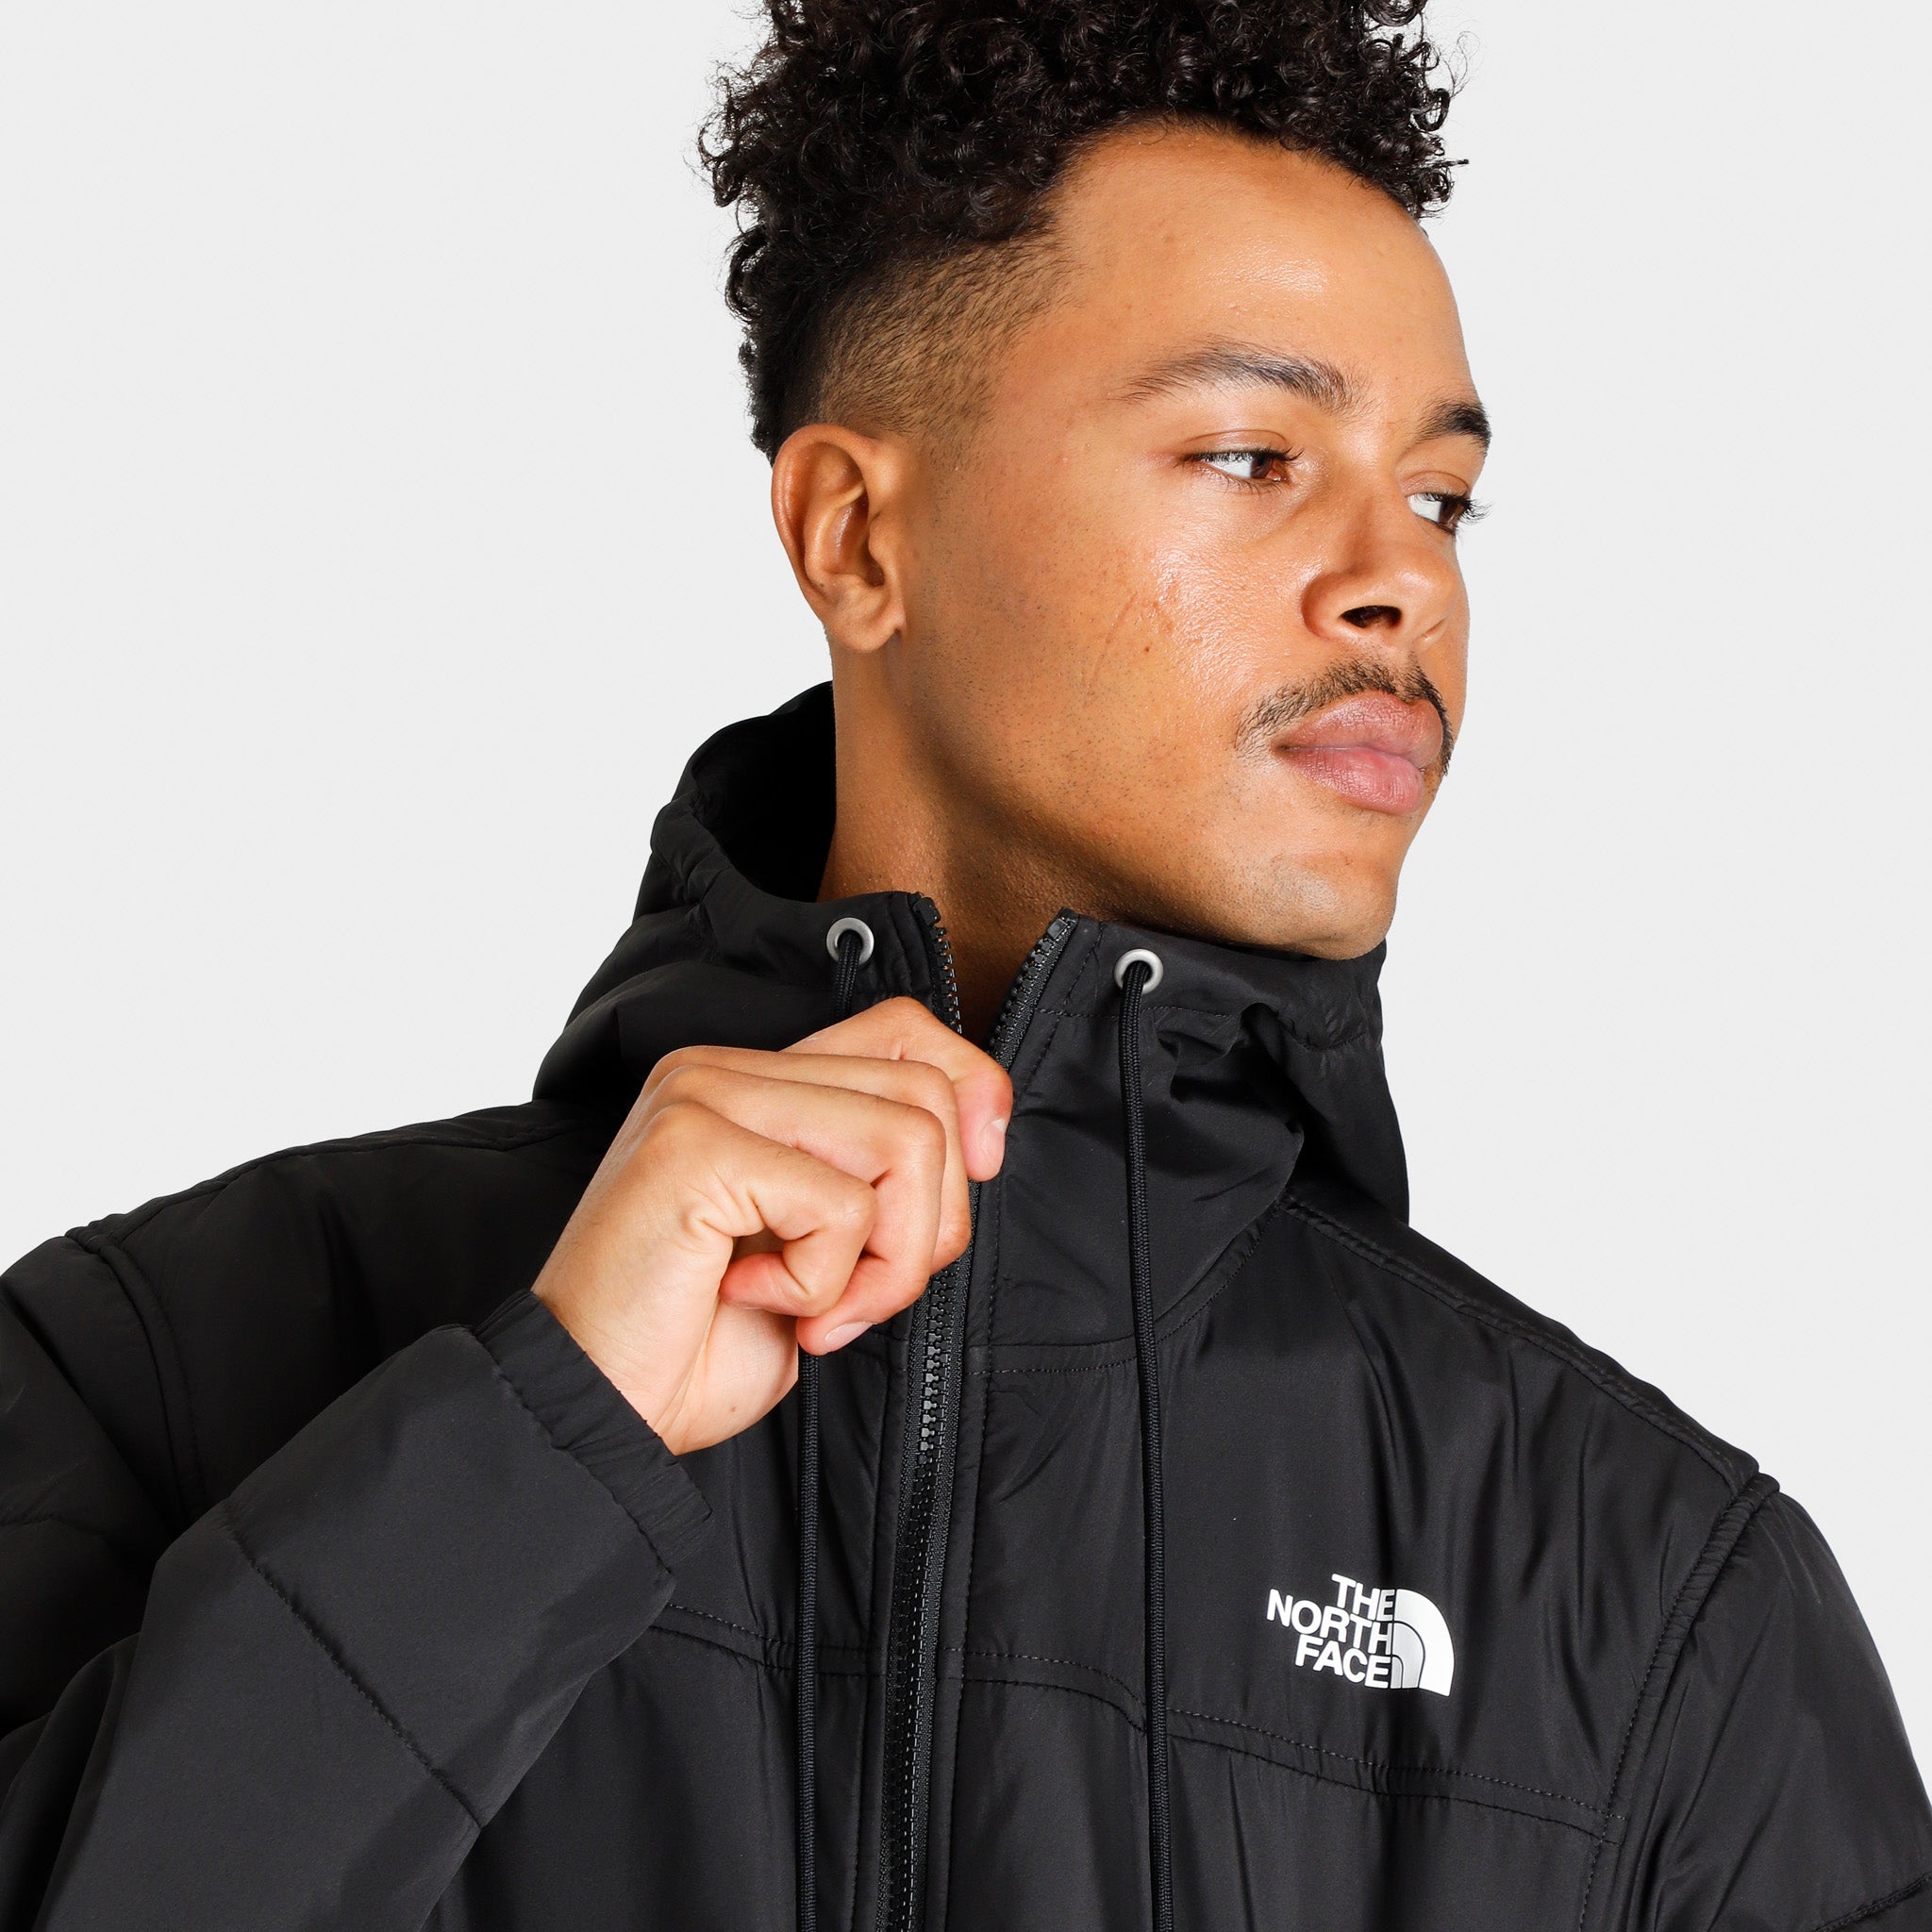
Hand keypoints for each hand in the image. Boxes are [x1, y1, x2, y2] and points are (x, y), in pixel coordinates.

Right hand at [532, 998, 1011, 1454]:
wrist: (594, 1412)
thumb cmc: (697, 1345)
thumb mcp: (820, 1248)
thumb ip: (876, 1177)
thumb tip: (983, 1134)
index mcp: (752, 1080)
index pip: (904, 1028)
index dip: (972, 1091)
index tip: (978, 1173)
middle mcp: (723, 1069)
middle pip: (925, 1096)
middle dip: (931, 1224)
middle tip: (858, 1300)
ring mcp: (705, 1097)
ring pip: (905, 1143)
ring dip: (889, 1262)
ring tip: (818, 1311)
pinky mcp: (696, 1146)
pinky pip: (842, 1206)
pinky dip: (823, 1282)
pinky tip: (753, 1300)